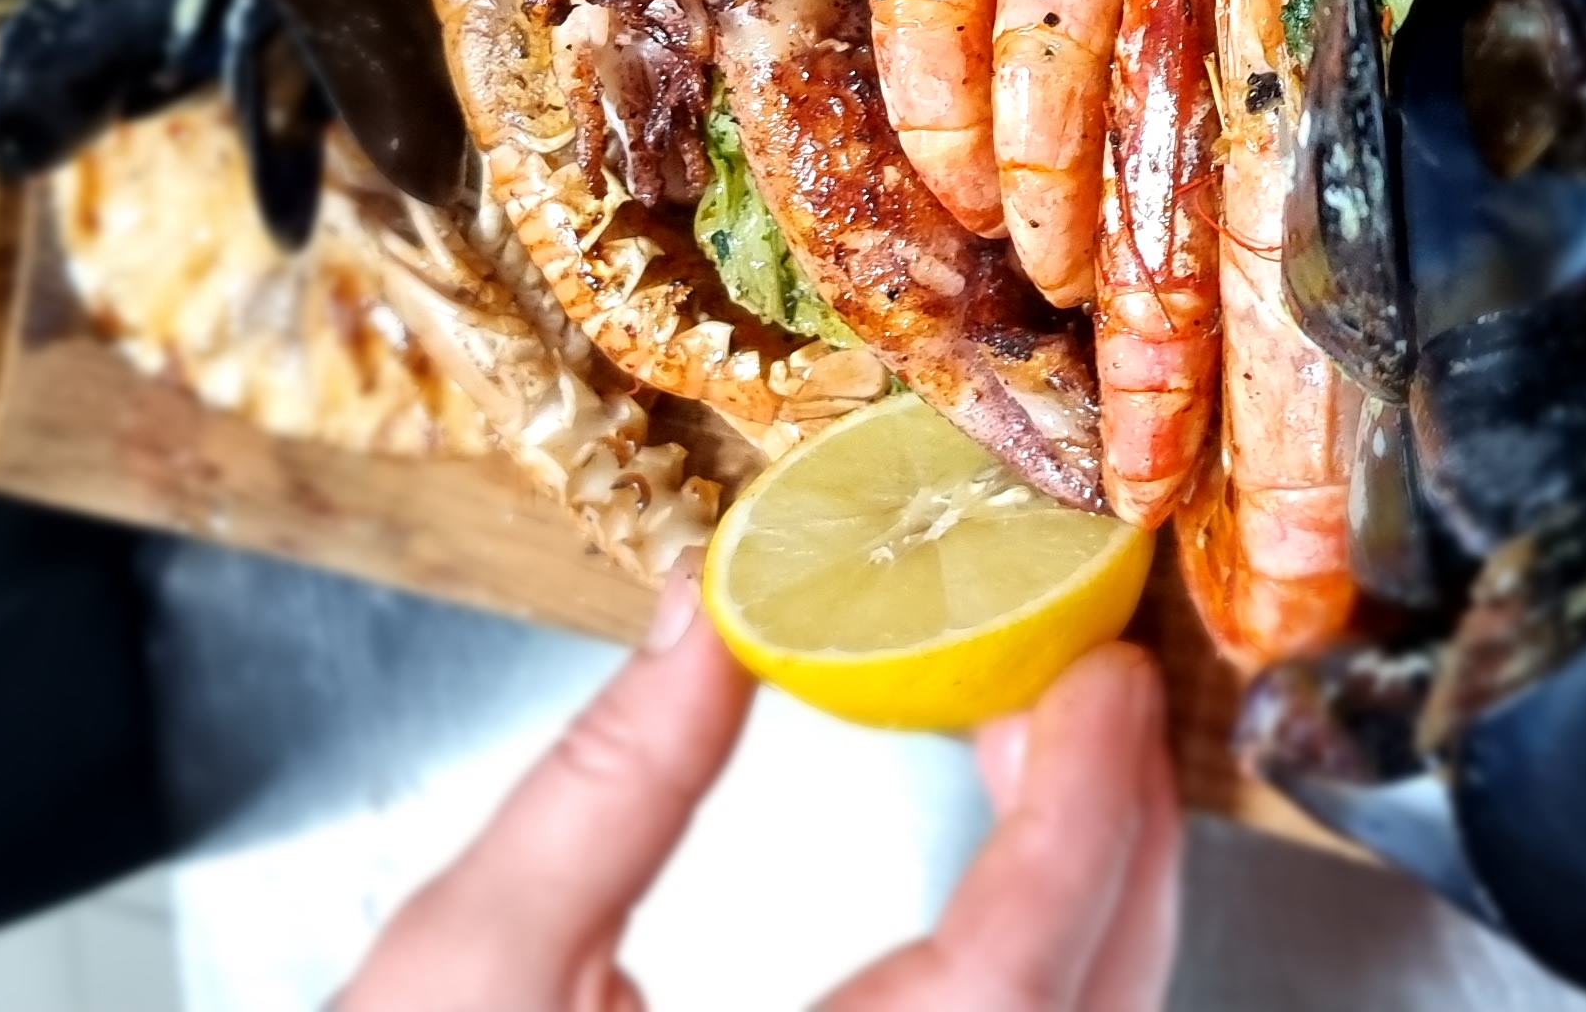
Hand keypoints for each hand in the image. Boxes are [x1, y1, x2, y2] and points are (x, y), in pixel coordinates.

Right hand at [335, 564, 1185, 1011]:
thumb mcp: (469, 966)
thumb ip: (605, 787)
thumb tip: (705, 614)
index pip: (1009, 978)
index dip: (1082, 814)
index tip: (1101, 678)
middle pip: (1090, 1010)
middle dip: (1116, 833)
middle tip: (1083, 679)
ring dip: (1090, 895)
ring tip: (1038, 746)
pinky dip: (1046, 965)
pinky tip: (1007, 872)